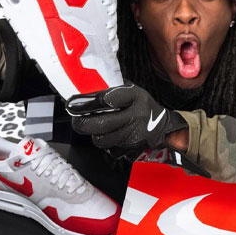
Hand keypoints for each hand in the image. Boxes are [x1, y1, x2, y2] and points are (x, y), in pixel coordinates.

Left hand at [68, 84, 187, 159]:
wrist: (161, 126)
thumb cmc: (141, 105)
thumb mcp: (130, 89)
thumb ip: (111, 87)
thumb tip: (84, 85)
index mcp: (135, 97)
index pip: (109, 98)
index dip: (89, 101)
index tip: (74, 102)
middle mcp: (135, 116)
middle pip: (101, 124)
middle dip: (81, 122)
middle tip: (75, 117)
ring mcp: (133, 135)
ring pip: (101, 139)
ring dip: (93, 133)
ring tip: (92, 124)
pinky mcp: (130, 149)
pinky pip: (108, 148)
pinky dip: (104, 142)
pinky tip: (107, 134)